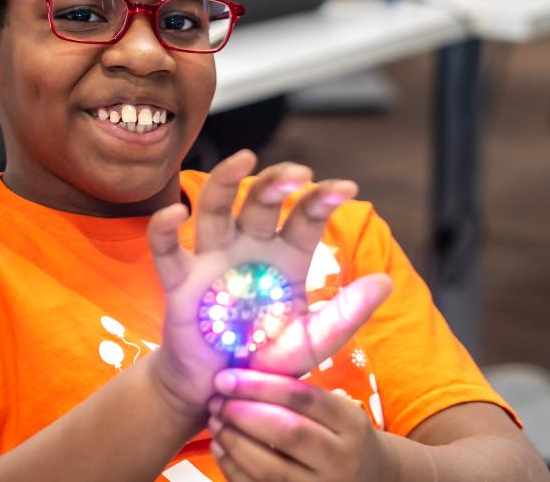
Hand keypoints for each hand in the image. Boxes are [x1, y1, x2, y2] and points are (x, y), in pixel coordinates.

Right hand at [147, 150, 392, 413]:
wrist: (220, 391)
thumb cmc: (266, 361)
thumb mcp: (312, 343)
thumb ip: (345, 315)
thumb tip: (385, 281)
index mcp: (285, 258)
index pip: (305, 217)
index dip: (323, 199)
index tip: (346, 188)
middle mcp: (249, 248)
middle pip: (260, 202)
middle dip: (278, 183)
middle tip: (298, 173)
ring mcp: (212, 260)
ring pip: (216, 209)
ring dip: (227, 181)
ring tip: (244, 158)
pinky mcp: (179, 282)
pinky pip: (167, 249)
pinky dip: (165, 228)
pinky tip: (175, 212)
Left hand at [208, 370, 393, 481]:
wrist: (369, 478)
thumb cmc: (339, 434)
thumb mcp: (336, 409)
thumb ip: (299, 391)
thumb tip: (244, 364)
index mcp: (350, 423)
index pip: (303, 398)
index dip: (260, 385)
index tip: (226, 377)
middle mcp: (340, 459)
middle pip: (287, 433)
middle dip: (243, 413)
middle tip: (216, 400)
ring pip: (269, 467)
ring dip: (233, 440)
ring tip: (215, 420)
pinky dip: (232, 467)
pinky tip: (220, 446)